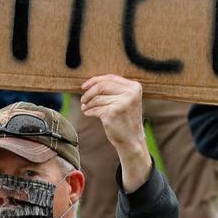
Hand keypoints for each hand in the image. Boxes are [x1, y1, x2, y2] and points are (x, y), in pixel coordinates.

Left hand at [80, 74, 151, 192]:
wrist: (132, 140)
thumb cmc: (125, 119)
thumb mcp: (125, 100)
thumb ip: (113, 89)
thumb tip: (90, 83)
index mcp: (135, 87)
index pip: (110, 78)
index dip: (94, 80)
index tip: (84, 86)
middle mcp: (131, 93)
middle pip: (102, 86)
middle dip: (88, 92)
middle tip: (82, 99)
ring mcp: (123, 103)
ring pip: (97, 98)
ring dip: (88, 104)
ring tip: (85, 108)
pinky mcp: (113, 112)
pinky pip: (95, 108)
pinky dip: (89, 111)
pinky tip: (89, 113)